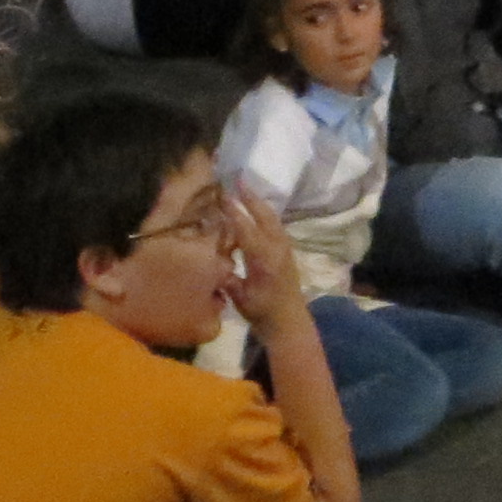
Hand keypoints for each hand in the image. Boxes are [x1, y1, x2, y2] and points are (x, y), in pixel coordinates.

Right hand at [221, 179, 310, 334]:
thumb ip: (227, 277)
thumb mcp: (240, 297)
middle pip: (263, 215)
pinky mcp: (287, 251)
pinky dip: (264, 214)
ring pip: (271, 218)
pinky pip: (275, 225)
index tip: (222, 195)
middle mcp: (277, 248)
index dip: (233, 211)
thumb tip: (212, 259)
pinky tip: (256, 210)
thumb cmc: (262, 312)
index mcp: (264, 258)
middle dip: (250, 197)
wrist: (289, 322)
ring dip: (258, 203)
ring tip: (245, 189)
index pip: (246, 228)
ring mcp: (284, 248)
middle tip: (238, 179)